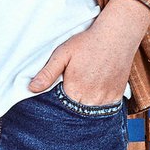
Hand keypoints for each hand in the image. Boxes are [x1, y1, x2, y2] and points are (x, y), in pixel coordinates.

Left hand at [28, 0, 149, 104]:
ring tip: (83, 90)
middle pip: (76, 113)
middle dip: (71, 107)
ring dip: (85, 106)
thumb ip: (48, 73)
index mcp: (74, 90)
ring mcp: (106, 99)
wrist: (116, 36)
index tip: (59, 92)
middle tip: (72, 88)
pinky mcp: (117, 97)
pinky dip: (99, 105)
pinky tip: (95, 92)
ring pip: (91, 113)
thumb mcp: (63, 53)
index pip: (61, 109)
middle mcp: (91, 99)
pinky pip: (106, 109)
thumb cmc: (87, 42)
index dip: (58, 103)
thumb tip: (32, 88)